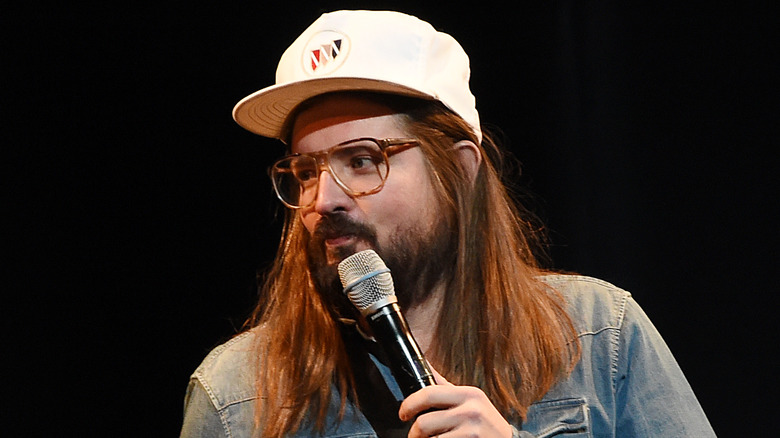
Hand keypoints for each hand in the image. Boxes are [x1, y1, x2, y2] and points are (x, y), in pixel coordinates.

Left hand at [398, 367, 512, 436]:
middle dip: (414, 433)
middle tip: (415, 435)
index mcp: (468, 394)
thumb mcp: (470, 400)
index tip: (403, 413)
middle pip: (424, 422)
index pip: (428, 393)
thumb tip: (425, 364)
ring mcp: (471, 431)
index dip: (409, 404)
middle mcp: (471, 410)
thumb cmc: (485, 424)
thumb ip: (445, 386)